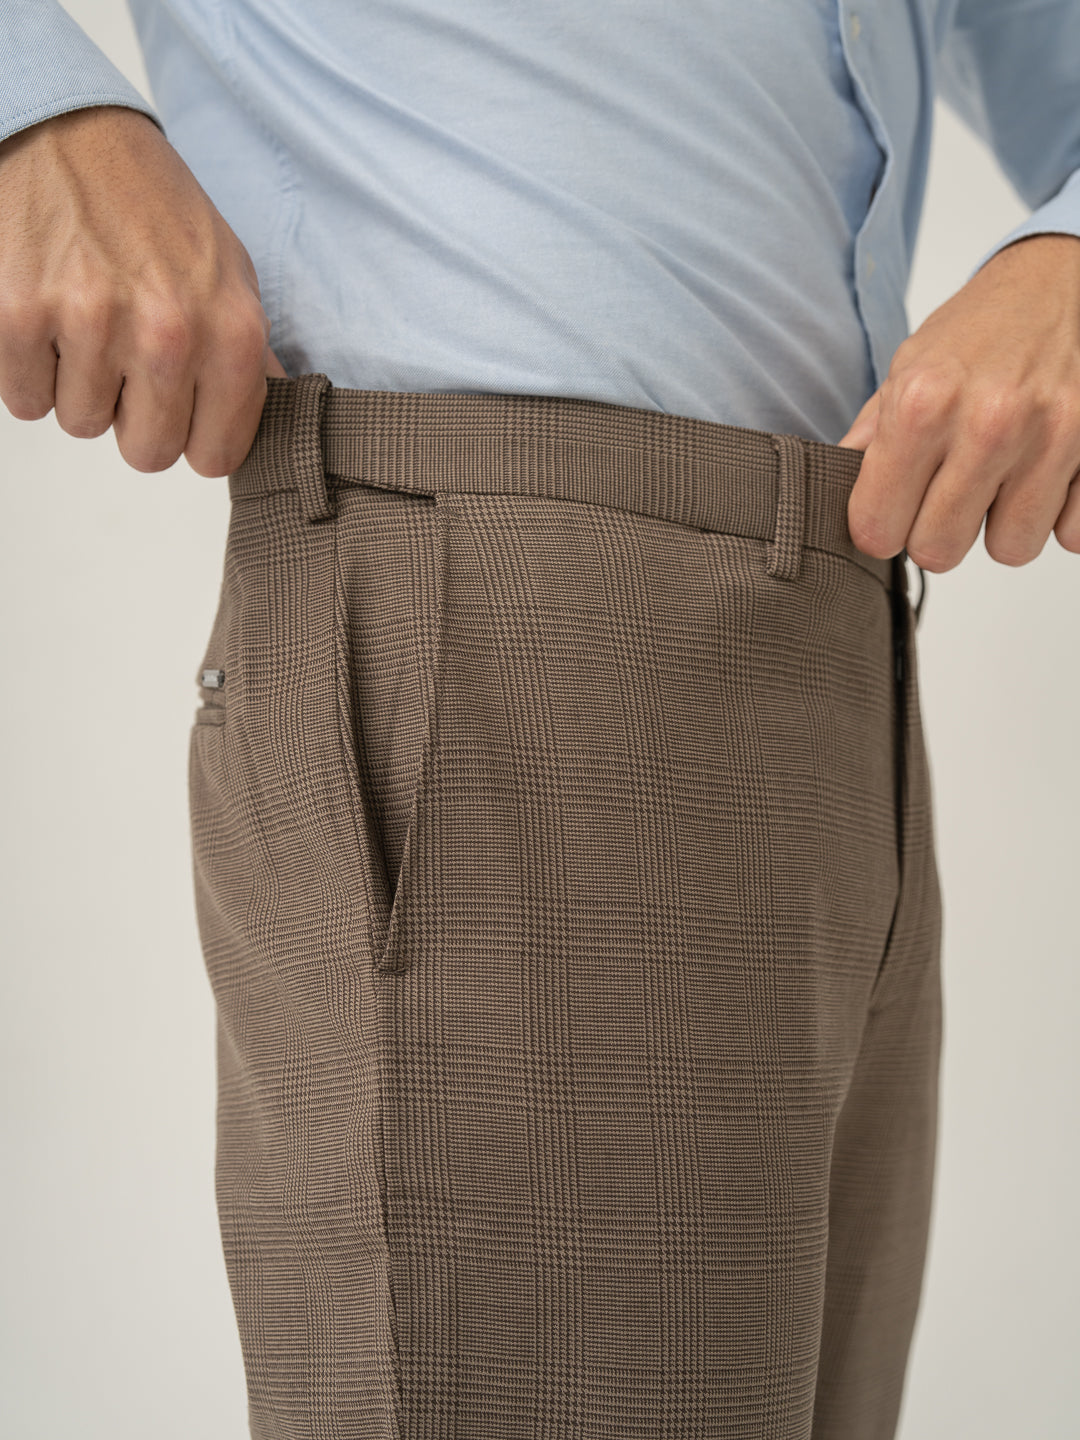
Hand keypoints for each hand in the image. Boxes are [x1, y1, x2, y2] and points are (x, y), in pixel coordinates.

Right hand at [0, 104, 286, 476]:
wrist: (71, 133)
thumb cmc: (154, 208)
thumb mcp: (230, 276)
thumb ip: (250, 358)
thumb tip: (283, 418)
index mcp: (232, 332)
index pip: (217, 455)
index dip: (193, 438)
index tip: (182, 410)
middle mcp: (168, 333)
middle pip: (148, 452)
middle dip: (134, 419)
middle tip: (127, 363)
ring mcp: (92, 324)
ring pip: (82, 423)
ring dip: (81, 387)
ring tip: (89, 325)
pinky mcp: (21, 315)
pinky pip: (25, 399)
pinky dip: (31, 370)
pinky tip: (50, 318)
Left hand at [837, 232, 1079, 570]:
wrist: (1062, 281)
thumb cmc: (982, 328)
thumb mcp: (908, 367)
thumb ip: (871, 437)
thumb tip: (831, 485)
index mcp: (923, 404)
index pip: (878, 528)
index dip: (880, 526)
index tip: (891, 510)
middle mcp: (989, 422)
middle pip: (939, 551)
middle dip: (938, 532)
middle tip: (946, 497)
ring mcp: (1053, 438)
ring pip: (1009, 549)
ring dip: (1000, 525)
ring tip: (1000, 479)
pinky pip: (1070, 535)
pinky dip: (1057, 514)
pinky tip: (1044, 475)